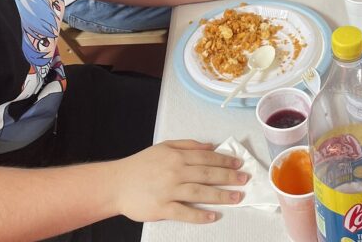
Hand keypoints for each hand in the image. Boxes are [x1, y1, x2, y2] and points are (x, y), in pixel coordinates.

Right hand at [112, 140, 247, 222]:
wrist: (116, 184)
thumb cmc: (140, 165)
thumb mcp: (164, 147)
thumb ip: (188, 145)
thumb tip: (211, 146)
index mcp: (176, 156)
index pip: (206, 157)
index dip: (225, 160)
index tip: (239, 164)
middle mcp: (175, 172)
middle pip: (207, 174)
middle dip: (229, 176)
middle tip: (244, 180)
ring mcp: (168, 190)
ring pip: (200, 192)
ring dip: (221, 195)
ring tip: (237, 197)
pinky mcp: (161, 208)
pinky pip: (184, 212)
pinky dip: (199, 215)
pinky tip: (213, 216)